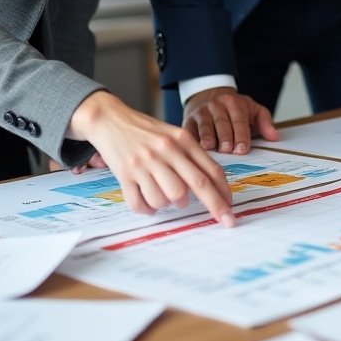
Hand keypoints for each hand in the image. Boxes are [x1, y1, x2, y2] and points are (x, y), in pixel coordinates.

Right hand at [66, 90, 235, 225]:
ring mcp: (144, 163)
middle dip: (215, 206)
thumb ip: (191, 157)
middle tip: (226, 221)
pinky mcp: (125, 174)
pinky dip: (148, 209)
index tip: (231, 208)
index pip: (210, 169)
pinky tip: (148, 203)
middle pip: (196, 185)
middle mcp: (165, 150)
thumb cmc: (145, 130)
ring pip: (168, 198)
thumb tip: (214, 187)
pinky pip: (141, 204)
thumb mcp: (173, 135)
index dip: (224, 191)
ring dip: (170, 204)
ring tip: (164, 194)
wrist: (110, 119)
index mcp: (181, 139)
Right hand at [183, 87, 278, 153]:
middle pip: (222, 123)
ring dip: (208, 137)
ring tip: (211, 148)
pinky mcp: (188, 119)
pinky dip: (191, 139)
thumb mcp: (252, 109)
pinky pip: (189, 129)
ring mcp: (201, 112)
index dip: (241, 135)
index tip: (242, 149)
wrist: (208, 94)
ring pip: (204, 126)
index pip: (239, 120)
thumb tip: (274, 137)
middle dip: (225, 137)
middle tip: (228, 151)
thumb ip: (265, 122)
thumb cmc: (233, 107)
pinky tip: (194, 148)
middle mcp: (216, 105)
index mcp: (234, 103)